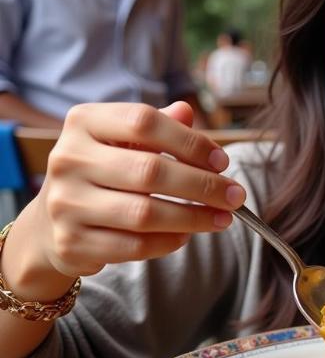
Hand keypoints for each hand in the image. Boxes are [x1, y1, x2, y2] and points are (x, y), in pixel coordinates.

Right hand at [29, 101, 245, 278]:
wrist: (55, 220)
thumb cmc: (104, 172)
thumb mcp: (124, 139)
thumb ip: (158, 126)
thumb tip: (187, 112)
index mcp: (83, 122)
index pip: (143, 122)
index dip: (190, 142)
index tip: (222, 161)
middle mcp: (68, 159)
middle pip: (150, 171)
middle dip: (203, 186)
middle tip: (236, 196)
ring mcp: (66, 203)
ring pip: (144, 213)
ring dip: (194, 218)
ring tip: (223, 218)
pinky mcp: (72, 243)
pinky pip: (134, 246)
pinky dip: (169, 242)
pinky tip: (187, 235)